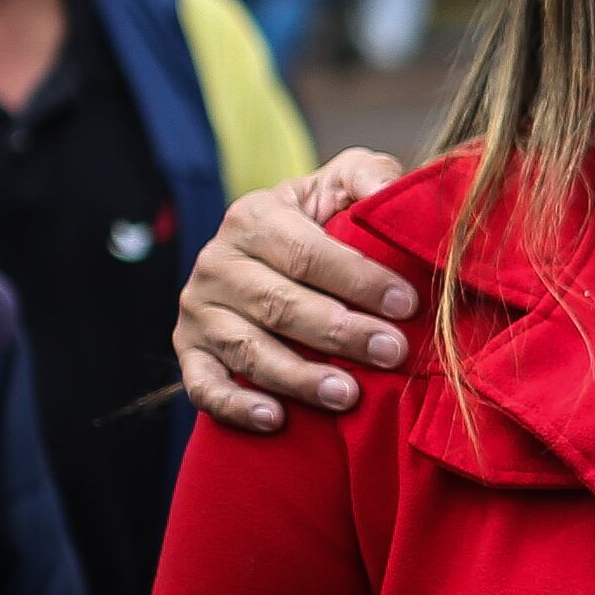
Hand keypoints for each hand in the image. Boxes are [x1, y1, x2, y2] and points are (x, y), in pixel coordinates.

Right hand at [170, 152, 412, 429]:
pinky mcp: (189, 352)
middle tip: (391, 352)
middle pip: (279, 304)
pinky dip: (236, 405)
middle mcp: (217, 263)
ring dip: (299, 377)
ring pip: (247, 350)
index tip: (406, 303)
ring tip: (348, 395)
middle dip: (340, 332)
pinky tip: (275, 419)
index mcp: (253, 217)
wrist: (267, 255)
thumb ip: (369, 176)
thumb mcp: (341, 183)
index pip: (305, 252)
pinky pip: (204, 386)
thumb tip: (392, 190)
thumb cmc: (321, 221)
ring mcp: (199, 311)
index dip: (358, 278)